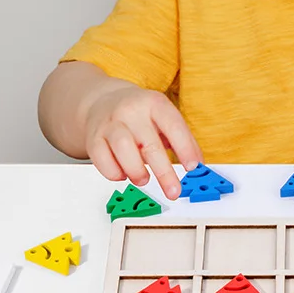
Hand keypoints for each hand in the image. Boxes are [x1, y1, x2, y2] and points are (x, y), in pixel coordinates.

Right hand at [84, 86, 202, 199]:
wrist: (102, 101)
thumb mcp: (164, 117)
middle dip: (164, 172)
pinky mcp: (94, 137)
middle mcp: (131, 111)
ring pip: (123, 148)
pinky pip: (101, 158)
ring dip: (136, 171)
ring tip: (144, 180)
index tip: (194, 168)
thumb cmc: (140, 115)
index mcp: (155, 104)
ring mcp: (110, 123)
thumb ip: (183, 140)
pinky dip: (114, 172)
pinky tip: (123, 174)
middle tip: (174, 191)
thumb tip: (199, 166)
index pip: (173, 126)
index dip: (185, 148)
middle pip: (149, 144)